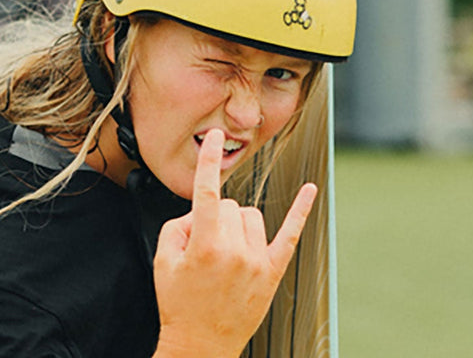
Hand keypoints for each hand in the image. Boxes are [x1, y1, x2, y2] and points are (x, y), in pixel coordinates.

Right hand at [152, 128, 316, 356]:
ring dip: (238, 225)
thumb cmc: (180, 305)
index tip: (216, 137)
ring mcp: (257, 261)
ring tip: (225, 252)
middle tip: (203, 246)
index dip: (210, 161)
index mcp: (205, 245)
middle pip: (230, 206)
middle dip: (214, 218)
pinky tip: (310, 190)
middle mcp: (235, 251)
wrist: (201, 345)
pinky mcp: (273, 271)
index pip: (208, 192)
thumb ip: (177, 226)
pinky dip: (301, 210)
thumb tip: (198, 211)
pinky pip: (290, 234)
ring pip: (252, 217)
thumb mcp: (162, 262)